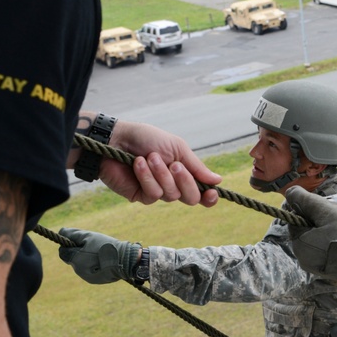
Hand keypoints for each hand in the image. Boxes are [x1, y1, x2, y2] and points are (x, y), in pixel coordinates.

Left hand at [57, 227, 138, 284]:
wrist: (124, 261)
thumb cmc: (105, 246)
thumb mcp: (89, 236)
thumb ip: (73, 234)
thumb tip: (61, 231)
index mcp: (75, 260)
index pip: (62, 252)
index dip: (69, 244)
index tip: (79, 240)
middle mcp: (78, 270)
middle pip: (73, 258)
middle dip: (79, 251)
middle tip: (92, 245)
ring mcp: (86, 277)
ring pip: (81, 264)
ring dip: (86, 258)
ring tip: (100, 252)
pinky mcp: (94, 280)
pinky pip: (89, 270)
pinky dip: (93, 265)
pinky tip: (103, 260)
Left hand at [94, 117, 221, 206]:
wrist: (118, 139)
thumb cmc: (147, 139)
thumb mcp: (177, 147)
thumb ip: (196, 166)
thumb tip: (218, 181)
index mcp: (184, 172)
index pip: (201, 192)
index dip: (209, 197)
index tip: (211, 193)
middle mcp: (173, 184)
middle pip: (191, 198)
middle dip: (185, 181)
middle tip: (174, 165)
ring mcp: (157, 191)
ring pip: (171, 195)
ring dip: (161, 174)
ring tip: (150, 157)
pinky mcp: (141, 196)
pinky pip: (153, 194)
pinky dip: (147, 177)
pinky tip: (138, 163)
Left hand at [285, 187, 336, 292]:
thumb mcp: (328, 211)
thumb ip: (305, 200)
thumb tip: (288, 192)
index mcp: (299, 245)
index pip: (293, 219)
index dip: (308, 208)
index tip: (326, 209)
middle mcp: (303, 259)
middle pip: (304, 229)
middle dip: (318, 220)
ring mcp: (315, 267)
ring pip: (315, 238)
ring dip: (326, 229)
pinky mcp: (327, 270)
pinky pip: (323, 249)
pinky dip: (331, 241)